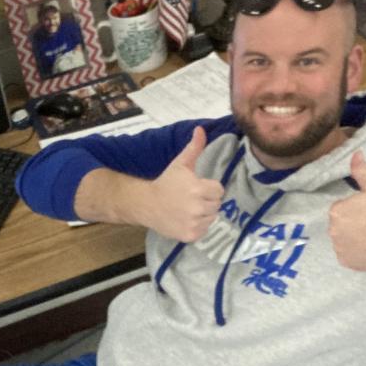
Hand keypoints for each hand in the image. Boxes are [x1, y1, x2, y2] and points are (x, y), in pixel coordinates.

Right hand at [142, 126, 224, 241]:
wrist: (147, 204)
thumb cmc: (166, 182)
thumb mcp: (180, 164)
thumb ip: (194, 148)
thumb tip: (200, 129)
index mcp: (197, 188)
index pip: (219, 190)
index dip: (209, 187)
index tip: (197, 187)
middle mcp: (197, 208)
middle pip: (217, 204)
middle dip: (207, 200)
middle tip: (192, 198)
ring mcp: (193, 223)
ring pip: (212, 218)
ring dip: (204, 214)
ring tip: (189, 209)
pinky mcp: (190, 235)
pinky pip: (204, 230)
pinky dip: (198, 226)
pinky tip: (186, 219)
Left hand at [328, 151, 365, 271]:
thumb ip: (361, 172)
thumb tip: (355, 154)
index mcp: (336, 211)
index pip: (341, 208)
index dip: (355, 210)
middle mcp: (332, 230)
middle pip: (340, 224)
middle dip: (352, 224)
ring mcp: (338, 247)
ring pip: (343, 239)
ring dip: (352, 238)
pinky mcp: (345, 261)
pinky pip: (347, 255)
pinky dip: (355, 252)